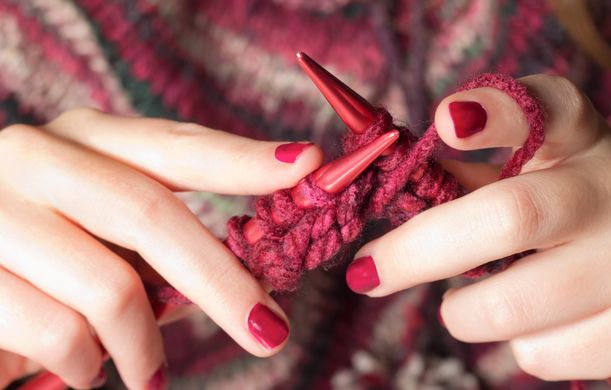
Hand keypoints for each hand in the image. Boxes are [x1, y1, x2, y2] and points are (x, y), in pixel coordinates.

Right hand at [0, 109, 322, 388]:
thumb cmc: (46, 268)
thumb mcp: (105, 238)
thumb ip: (162, 239)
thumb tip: (253, 273)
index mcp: (83, 141)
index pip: (176, 146)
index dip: (243, 158)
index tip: (306, 163)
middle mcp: (36, 159)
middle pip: (152, 215)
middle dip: (223, 283)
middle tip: (270, 333)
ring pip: (110, 287)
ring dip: (141, 346)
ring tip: (145, 371)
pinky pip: (63, 334)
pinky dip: (89, 366)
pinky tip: (83, 368)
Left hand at [346, 75, 610, 382]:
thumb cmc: (572, 224)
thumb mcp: (533, 184)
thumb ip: (467, 182)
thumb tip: (388, 199)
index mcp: (584, 144)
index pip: (550, 108)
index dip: (494, 110)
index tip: (445, 120)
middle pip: (507, 218)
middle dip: (416, 252)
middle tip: (366, 273)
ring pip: (507, 309)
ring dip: (464, 313)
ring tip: (484, 300)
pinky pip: (539, 355)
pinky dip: (517, 347)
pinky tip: (546, 325)